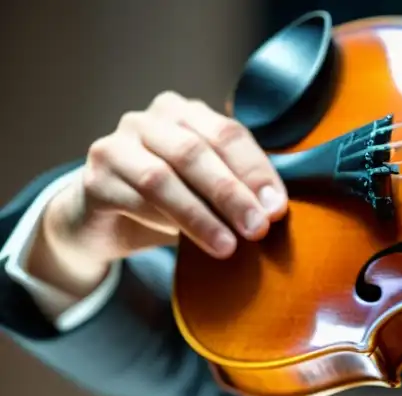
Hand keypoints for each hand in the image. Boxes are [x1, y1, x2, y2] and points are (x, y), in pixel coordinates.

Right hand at [31, 91, 288, 294]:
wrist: (107, 223)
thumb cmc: (171, 204)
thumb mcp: (209, 193)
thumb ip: (238, 190)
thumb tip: (274, 209)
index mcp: (185, 114)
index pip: (228, 134)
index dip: (256, 171)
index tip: (278, 208)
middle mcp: (147, 120)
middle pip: (195, 151)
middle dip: (231, 193)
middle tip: (258, 228)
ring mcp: (115, 146)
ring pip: (162, 177)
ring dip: (200, 215)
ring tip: (227, 246)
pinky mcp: (94, 180)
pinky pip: (133, 200)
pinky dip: (163, 222)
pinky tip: (183, 246)